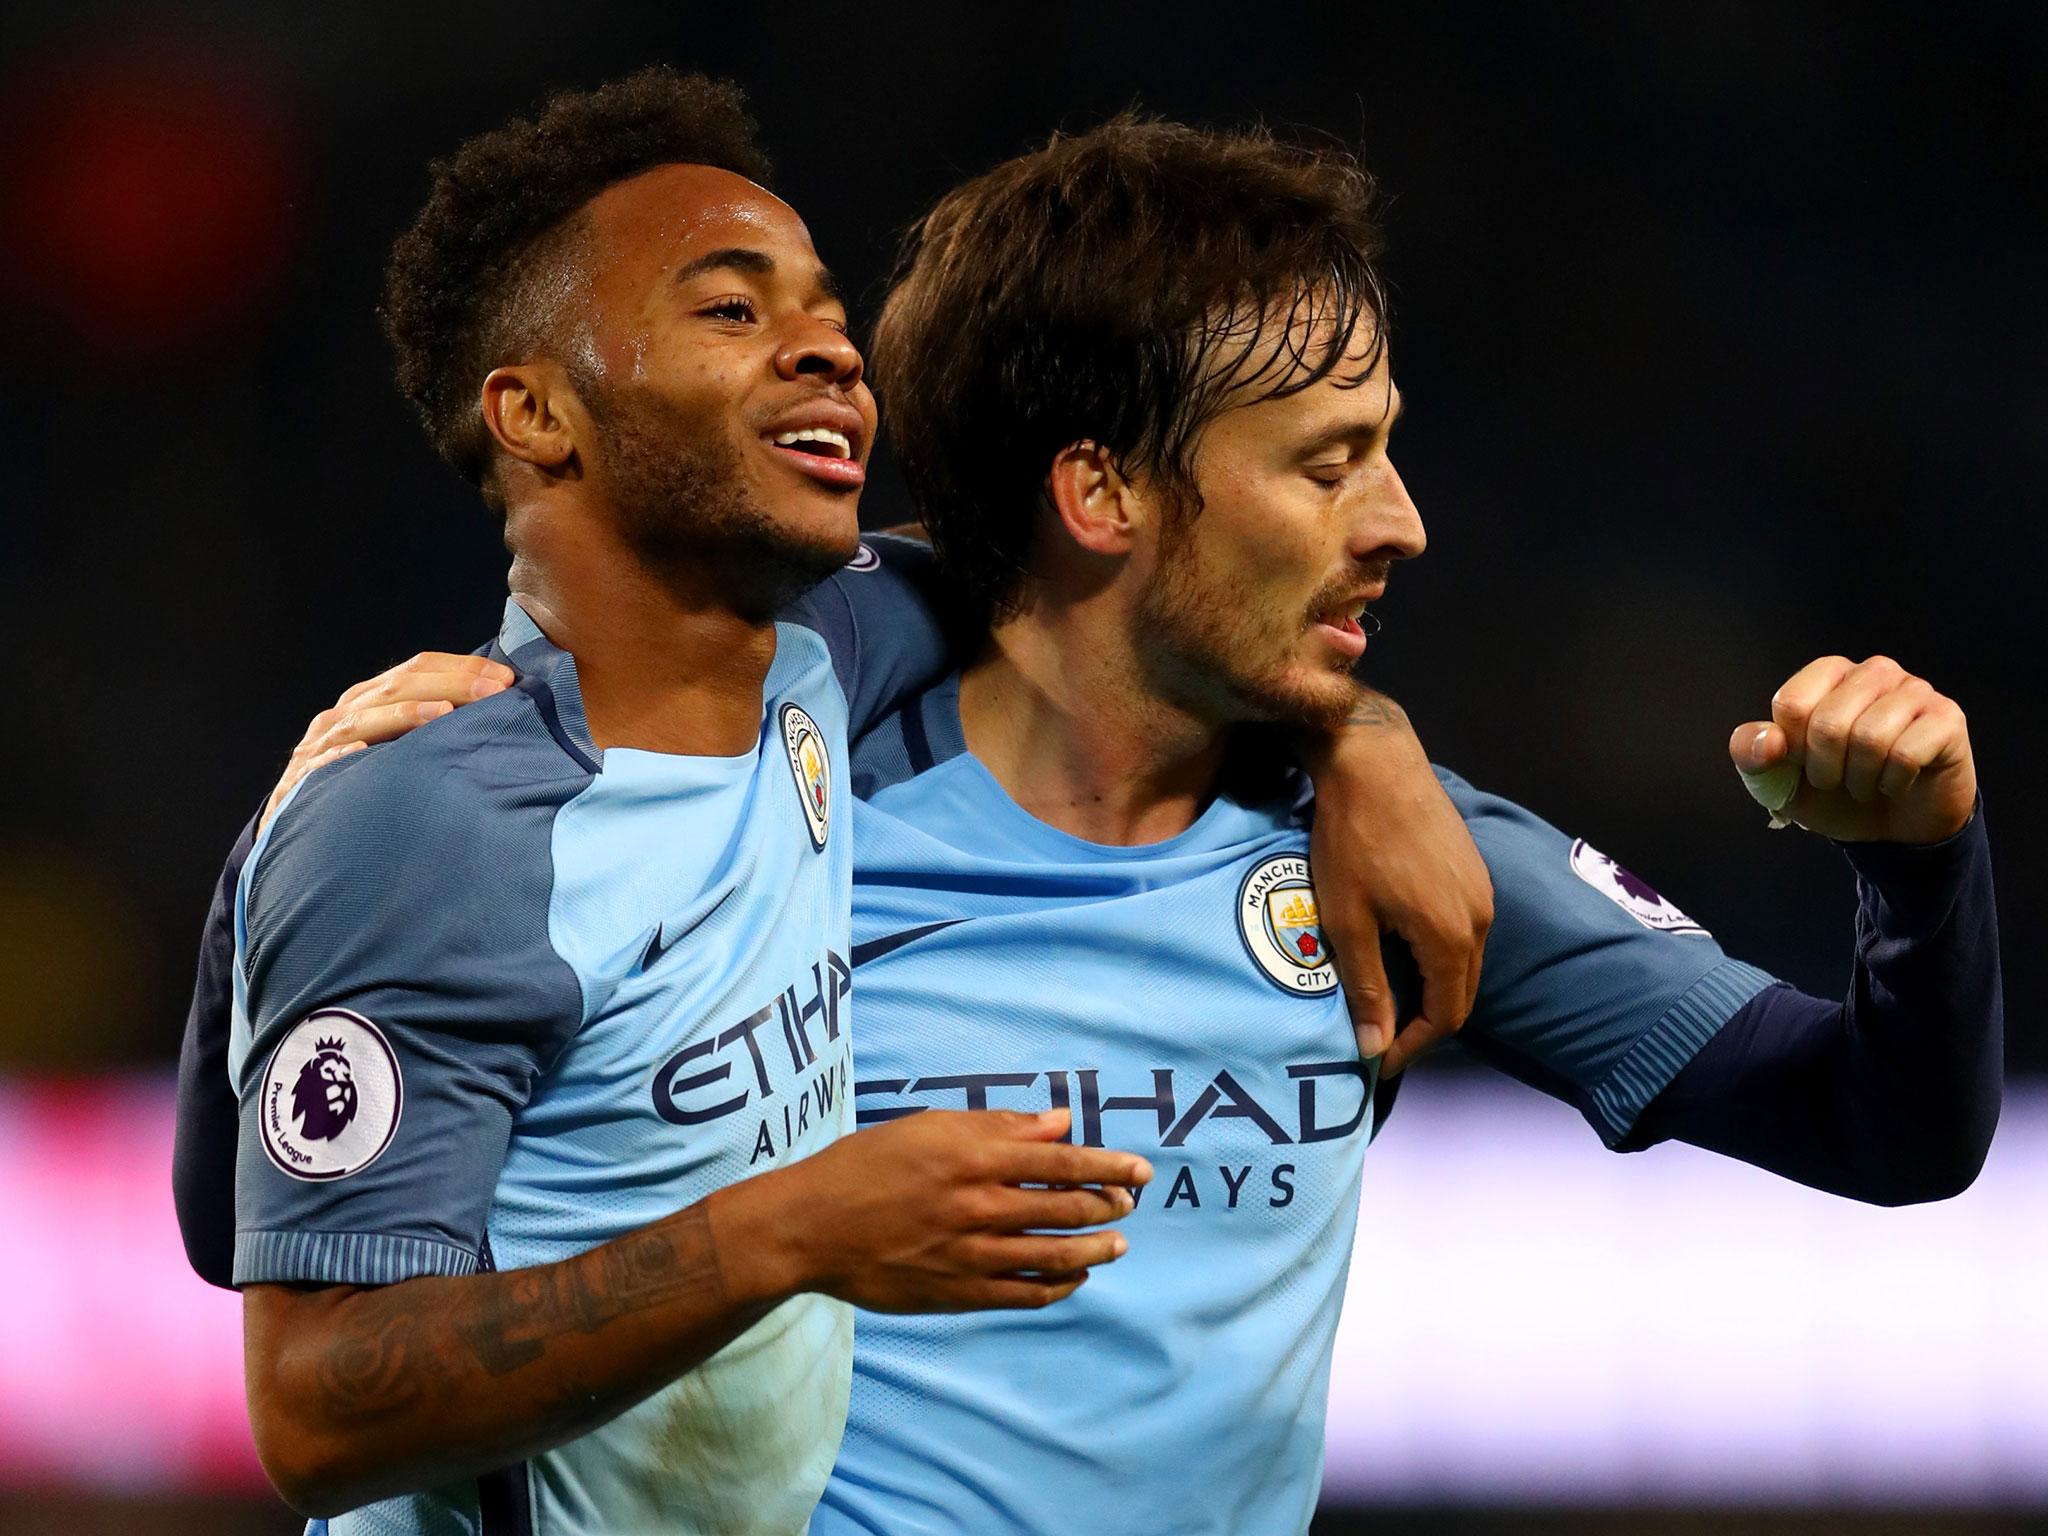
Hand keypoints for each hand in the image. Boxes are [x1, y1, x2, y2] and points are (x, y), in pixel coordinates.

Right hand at [261, 652, 513, 829]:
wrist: (304, 828)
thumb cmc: (365, 782)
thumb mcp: (398, 745)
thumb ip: (436, 724)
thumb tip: (501, 707)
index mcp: (370, 698)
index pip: (418, 667)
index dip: (461, 667)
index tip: (506, 678)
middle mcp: (345, 714)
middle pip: (398, 686)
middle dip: (451, 684)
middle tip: (496, 690)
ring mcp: (322, 746)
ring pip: (364, 719)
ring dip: (404, 714)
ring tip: (445, 713)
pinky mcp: (304, 780)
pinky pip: (322, 765)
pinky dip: (341, 756)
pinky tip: (363, 750)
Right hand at [716, 1108, 1151, 1312]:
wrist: (811, 1227)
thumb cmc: (867, 1166)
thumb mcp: (929, 1128)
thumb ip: (998, 1126)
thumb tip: (1058, 1121)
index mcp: (972, 1158)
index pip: (1061, 1161)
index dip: (1108, 1165)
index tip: (1141, 1169)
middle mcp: (977, 1207)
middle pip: (1065, 1209)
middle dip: (1107, 1205)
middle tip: (1129, 1203)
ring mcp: (969, 1255)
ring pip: (1053, 1257)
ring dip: (1094, 1250)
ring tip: (1116, 1244)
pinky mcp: (957, 1293)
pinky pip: (1023, 1295)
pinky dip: (1057, 1287)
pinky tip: (1073, 1277)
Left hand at [1300, 694, 1493, 1073]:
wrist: (1373, 761)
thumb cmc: (1351, 838)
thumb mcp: (1347, 920)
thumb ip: (1367, 987)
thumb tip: (1374, 1047)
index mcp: (1452, 936)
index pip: (1446, 1016)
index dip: (1413, 1046)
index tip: (1378, 1059)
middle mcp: (1480, 918)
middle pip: (1461, 993)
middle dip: (1423, 1023)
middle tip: (1380, 1035)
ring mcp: (1481, 890)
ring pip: (1464, 962)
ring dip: (1431, 988)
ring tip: (1387, 997)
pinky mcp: (1473, 869)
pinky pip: (1463, 930)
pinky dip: (1437, 954)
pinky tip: (1401, 949)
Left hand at [1730, 655, 1975, 843]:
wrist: (1892, 830)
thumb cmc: (1834, 794)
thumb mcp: (1778, 783)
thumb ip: (1753, 757)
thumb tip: (1769, 740)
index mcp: (1828, 674)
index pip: (1791, 704)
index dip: (1793, 750)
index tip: (1806, 763)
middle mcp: (1873, 672)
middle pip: (1829, 723)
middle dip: (1826, 769)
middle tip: (1839, 780)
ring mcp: (1915, 691)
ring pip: (1870, 737)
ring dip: (1861, 779)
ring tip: (1868, 782)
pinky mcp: (1947, 718)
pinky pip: (1907, 754)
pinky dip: (1893, 783)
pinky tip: (1899, 782)